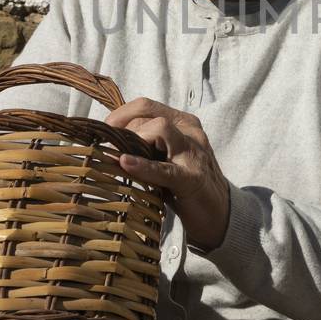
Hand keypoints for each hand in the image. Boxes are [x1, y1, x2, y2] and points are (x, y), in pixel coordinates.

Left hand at [104, 97, 231, 251]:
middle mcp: (190, 132)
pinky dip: (144, 166)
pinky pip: (165, 169)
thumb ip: (145, 146)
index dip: (120, 114)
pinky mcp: (192, 178)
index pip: (146, 105)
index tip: (102, 130)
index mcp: (183, 123)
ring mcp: (192, 154)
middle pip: (150, 115)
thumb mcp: (165, 158)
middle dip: (123, 128)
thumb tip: (108, 144)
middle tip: (104, 146)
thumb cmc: (184, 185)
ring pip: (161, 129)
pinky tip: (125, 163)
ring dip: (134, 139)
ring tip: (117, 156)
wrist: (218, 213)